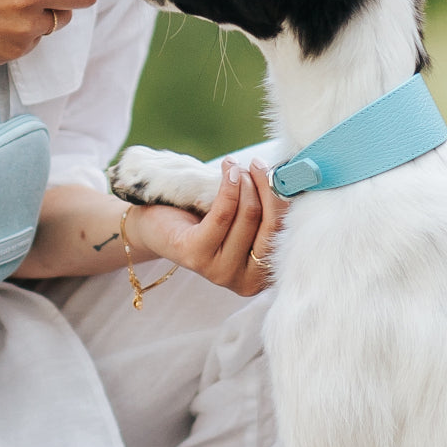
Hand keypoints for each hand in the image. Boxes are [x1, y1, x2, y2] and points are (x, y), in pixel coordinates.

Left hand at [127, 159, 285, 296]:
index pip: (286, 236)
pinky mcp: (196, 256)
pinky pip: (224, 214)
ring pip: (249, 217)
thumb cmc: (205, 218)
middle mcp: (246, 282)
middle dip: (267, 189)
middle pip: (272, 227)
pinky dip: (230, 188)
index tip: (281, 172)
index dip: (285, 200)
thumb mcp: (242, 218)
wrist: (157, 225)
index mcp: (263, 276)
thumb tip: (289, 179)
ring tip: (235, 166)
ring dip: (246, 183)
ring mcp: (220, 272)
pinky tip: (228, 170)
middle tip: (257, 164)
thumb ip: (266, 209)